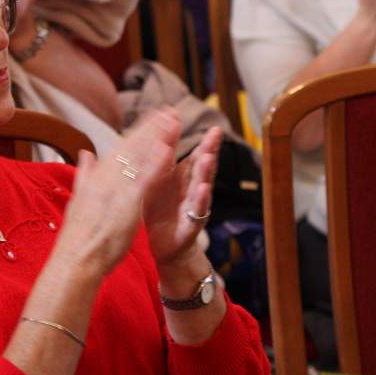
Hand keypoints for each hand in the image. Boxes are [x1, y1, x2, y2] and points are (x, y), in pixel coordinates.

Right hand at [54, 109, 179, 278]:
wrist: (76, 257)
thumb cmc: (78, 234)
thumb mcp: (78, 197)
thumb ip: (85, 174)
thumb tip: (86, 154)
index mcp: (97, 176)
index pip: (121, 148)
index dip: (140, 132)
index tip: (153, 118)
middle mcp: (107, 177)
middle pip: (134, 147)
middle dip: (153, 128)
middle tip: (170, 111)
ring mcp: (117, 189)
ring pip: (141, 158)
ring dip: (159, 139)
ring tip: (175, 123)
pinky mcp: (128, 204)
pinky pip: (145, 180)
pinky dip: (156, 165)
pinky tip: (170, 152)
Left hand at [142, 126, 221, 270]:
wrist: (163, 247)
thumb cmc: (162, 211)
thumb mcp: (161, 184)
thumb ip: (164, 163)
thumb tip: (160, 134)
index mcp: (184, 180)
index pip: (196, 157)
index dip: (205, 143)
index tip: (214, 127)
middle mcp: (193, 192)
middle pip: (203, 169)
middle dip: (210, 151)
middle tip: (215, 135)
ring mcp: (194, 209)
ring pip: (203, 188)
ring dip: (206, 173)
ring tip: (208, 158)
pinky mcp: (190, 227)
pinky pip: (197, 214)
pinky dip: (200, 202)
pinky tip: (202, 191)